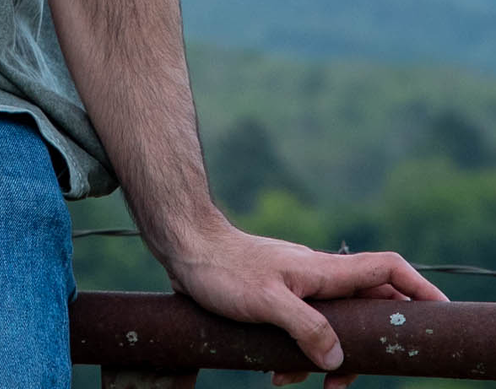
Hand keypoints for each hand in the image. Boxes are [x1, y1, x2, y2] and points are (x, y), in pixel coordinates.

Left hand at [165, 221, 446, 388]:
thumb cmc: (222, 270)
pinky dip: (300, 353)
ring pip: (335, 324)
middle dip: (367, 348)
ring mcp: (299, 284)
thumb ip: (306, 328)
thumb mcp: (266, 301)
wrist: (184, 245)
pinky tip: (278, 372)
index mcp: (323, 270)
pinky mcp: (278, 295)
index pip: (386, 268)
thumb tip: (338, 361)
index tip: (438, 313)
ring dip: (326, 358)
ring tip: (299, 382)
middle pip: (367, 307)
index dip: (418, 288)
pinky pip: (306, 328)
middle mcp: (318, 275)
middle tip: (346, 382)